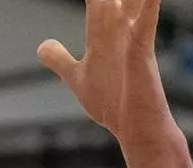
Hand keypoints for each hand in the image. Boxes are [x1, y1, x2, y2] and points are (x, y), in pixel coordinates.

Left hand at [39, 0, 175, 146]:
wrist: (136, 129)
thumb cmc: (113, 104)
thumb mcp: (77, 77)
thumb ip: (60, 59)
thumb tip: (43, 47)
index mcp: (102, 30)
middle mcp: (118, 26)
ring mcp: (131, 36)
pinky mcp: (142, 49)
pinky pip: (146, 18)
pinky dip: (149, 3)